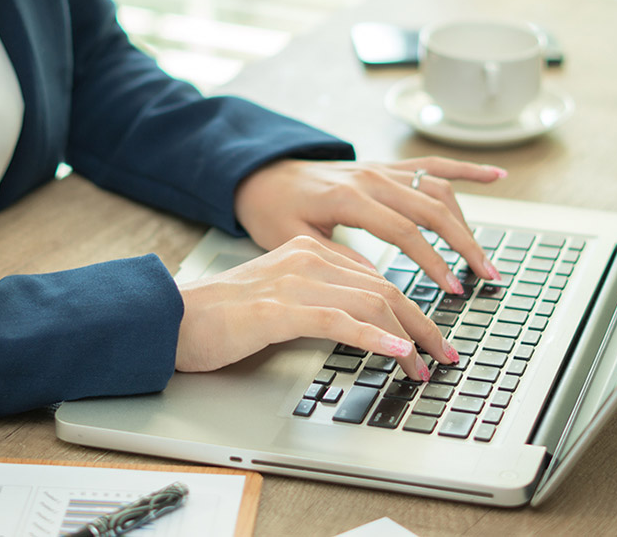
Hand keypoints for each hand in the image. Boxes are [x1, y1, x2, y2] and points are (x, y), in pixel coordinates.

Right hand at [175, 236, 458, 377]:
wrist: (172, 319)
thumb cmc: (222, 318)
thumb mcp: (280, 302)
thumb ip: (319, 304)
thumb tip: (363, 326)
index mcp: (309, 252)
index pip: (376, 279)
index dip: (412, 311)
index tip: (431, 340)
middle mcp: (307, 259)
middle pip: (385, 288)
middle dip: (423, 324)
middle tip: (444, 354)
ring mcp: (295, 281)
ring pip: (371, 302)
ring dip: (409, 337)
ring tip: (427, 364)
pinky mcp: (281, 309)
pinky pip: (341, 321)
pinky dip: (377, 338)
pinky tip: (398, 353)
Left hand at [233, 157, 505, 295]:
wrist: (260, 174)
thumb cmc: (272, 210)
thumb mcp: (293, 241)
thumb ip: (337, 258)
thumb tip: (378, 285)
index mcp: (349, 198)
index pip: (405, 232)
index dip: (433, 262)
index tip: (452, 289)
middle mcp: (371, 178)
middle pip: (432, 210)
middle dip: (464, 245)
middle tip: (486, 277)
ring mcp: (381, 169)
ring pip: (438, 190)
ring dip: (467, 222)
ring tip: (484, 256)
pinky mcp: (386, 167)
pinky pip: (432, 165)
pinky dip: (466, 170)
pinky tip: (496, 176)